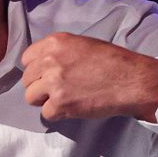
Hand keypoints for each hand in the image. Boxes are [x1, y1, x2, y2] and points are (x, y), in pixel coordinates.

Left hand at [21, 33, 157, 122]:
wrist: (131, 81)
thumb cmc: (112, 61)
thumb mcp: (83, 45)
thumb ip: (59, 52)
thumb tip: (43, 64)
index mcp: (55, 43)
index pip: (27, 58)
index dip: (35, 69)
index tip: (45, 75)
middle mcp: (50, 61)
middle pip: (27, 79)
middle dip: (39, 86)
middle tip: (57, 89)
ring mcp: (53, 83)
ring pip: (30, 97)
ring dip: (44, 101)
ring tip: (63, 99)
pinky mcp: (60, 104)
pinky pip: (45, 113)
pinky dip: (57, 114)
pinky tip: (71, 108)